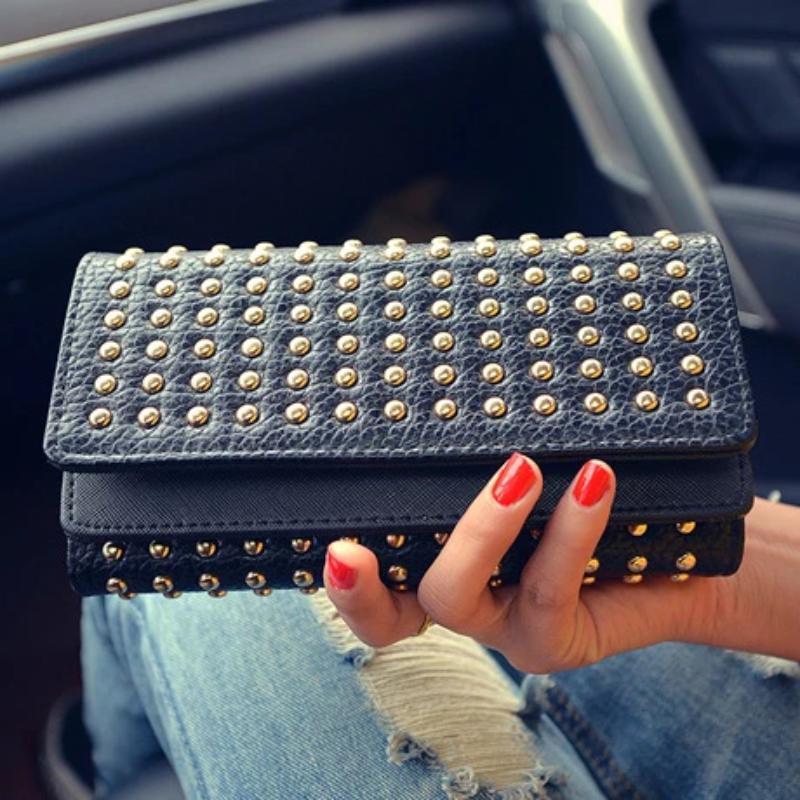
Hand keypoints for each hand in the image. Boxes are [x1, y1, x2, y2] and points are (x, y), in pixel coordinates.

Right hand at [323, 454, 738, 672]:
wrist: (702, 558)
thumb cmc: (609, 495)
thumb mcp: (540, 461)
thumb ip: (496, 440)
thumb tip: (468, 365)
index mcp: (443, 559)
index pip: (376, 577)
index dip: (344, 577)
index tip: (333, 544)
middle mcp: (464, 598)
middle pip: (389, 619)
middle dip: (362, 591)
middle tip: (350, 548)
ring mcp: (505, 626)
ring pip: (455, 598)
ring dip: (478, 531)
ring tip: (521, 468)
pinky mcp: (556, 641)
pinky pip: (546, 589)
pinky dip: (565, 531)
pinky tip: (594, 481)